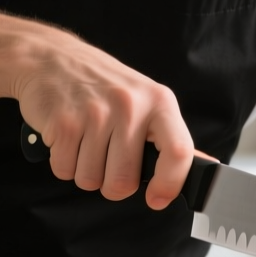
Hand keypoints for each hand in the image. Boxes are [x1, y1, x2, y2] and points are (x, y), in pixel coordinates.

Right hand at [12, 27, 194, 207]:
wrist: (50, 58)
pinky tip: (68, 137)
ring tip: (85, 141)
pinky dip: (63, 163)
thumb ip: (169, 136)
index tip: (157, 199)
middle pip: (124, 182)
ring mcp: (96, 114)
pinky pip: (64, 171)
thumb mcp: (145, 100)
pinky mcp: (64, 122)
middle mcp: (130, 106)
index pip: (178, 152)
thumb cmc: (103, 85)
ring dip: (84, 171)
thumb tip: (205, 165)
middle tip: (106, 159)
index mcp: (159, 102)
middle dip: (111, 184)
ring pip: (90, 181)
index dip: (170, 184)